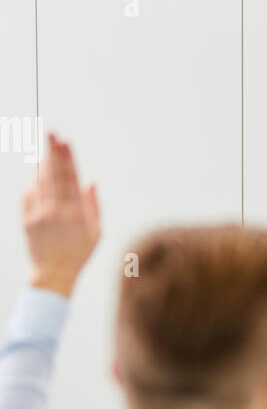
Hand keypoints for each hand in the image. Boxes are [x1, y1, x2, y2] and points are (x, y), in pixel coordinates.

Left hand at [23, 133, 100, 296]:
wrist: (53, 275)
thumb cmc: (79, 253)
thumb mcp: (96, 232)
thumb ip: (93, 206)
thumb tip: (89, 182)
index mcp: (76, 214)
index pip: (71, 179)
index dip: (68, 159)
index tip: (65, 142)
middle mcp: (56, 212)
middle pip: (54, 176)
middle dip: (53, 153)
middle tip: (51, 133)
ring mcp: (40, 216)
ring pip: (41, 183)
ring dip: (44, 165)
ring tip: (47, 150)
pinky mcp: (27, 221)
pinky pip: (29, 196)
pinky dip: (35, 187)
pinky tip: (41, 181)